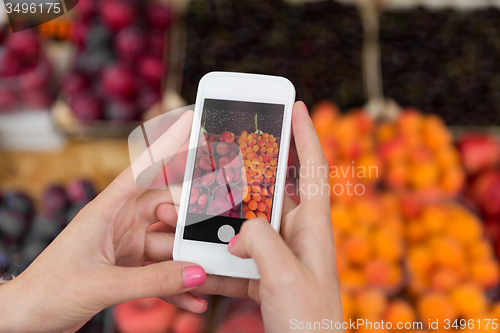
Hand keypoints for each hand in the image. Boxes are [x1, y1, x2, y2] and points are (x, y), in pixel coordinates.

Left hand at [0, 111, 209, 332]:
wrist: (27, 319)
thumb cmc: (49, 292)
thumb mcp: (103, 285)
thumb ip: (154, 282)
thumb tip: (197, 274)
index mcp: (106, 210)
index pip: (143, 170)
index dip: (167, 144)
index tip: (189, 122)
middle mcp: (120, 222)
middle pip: (167, 208)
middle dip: (191, 218)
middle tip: (215, 225)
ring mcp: (127, 245)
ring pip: (169, 242)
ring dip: (186, 260)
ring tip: (207, 275)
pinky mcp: (130, 267)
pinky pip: (161, 272)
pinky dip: (176, 284)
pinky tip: (193, 297)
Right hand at [197, 102, 343, 331]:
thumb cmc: (309, 323)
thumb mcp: (285, 276)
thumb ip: (261, 241)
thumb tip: (240, 230)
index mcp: (313, 228)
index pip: (313, 169)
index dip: (305, 135)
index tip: (296, 106)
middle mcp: (297, 236)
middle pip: (274, 189)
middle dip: (254, 167)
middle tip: (233, 144)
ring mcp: (279, 255)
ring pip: (249, 221)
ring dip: (226, 212)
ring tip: (202, 198)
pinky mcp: (264, 275)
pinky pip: (236, 253)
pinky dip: (216, 251)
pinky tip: (194, 250)